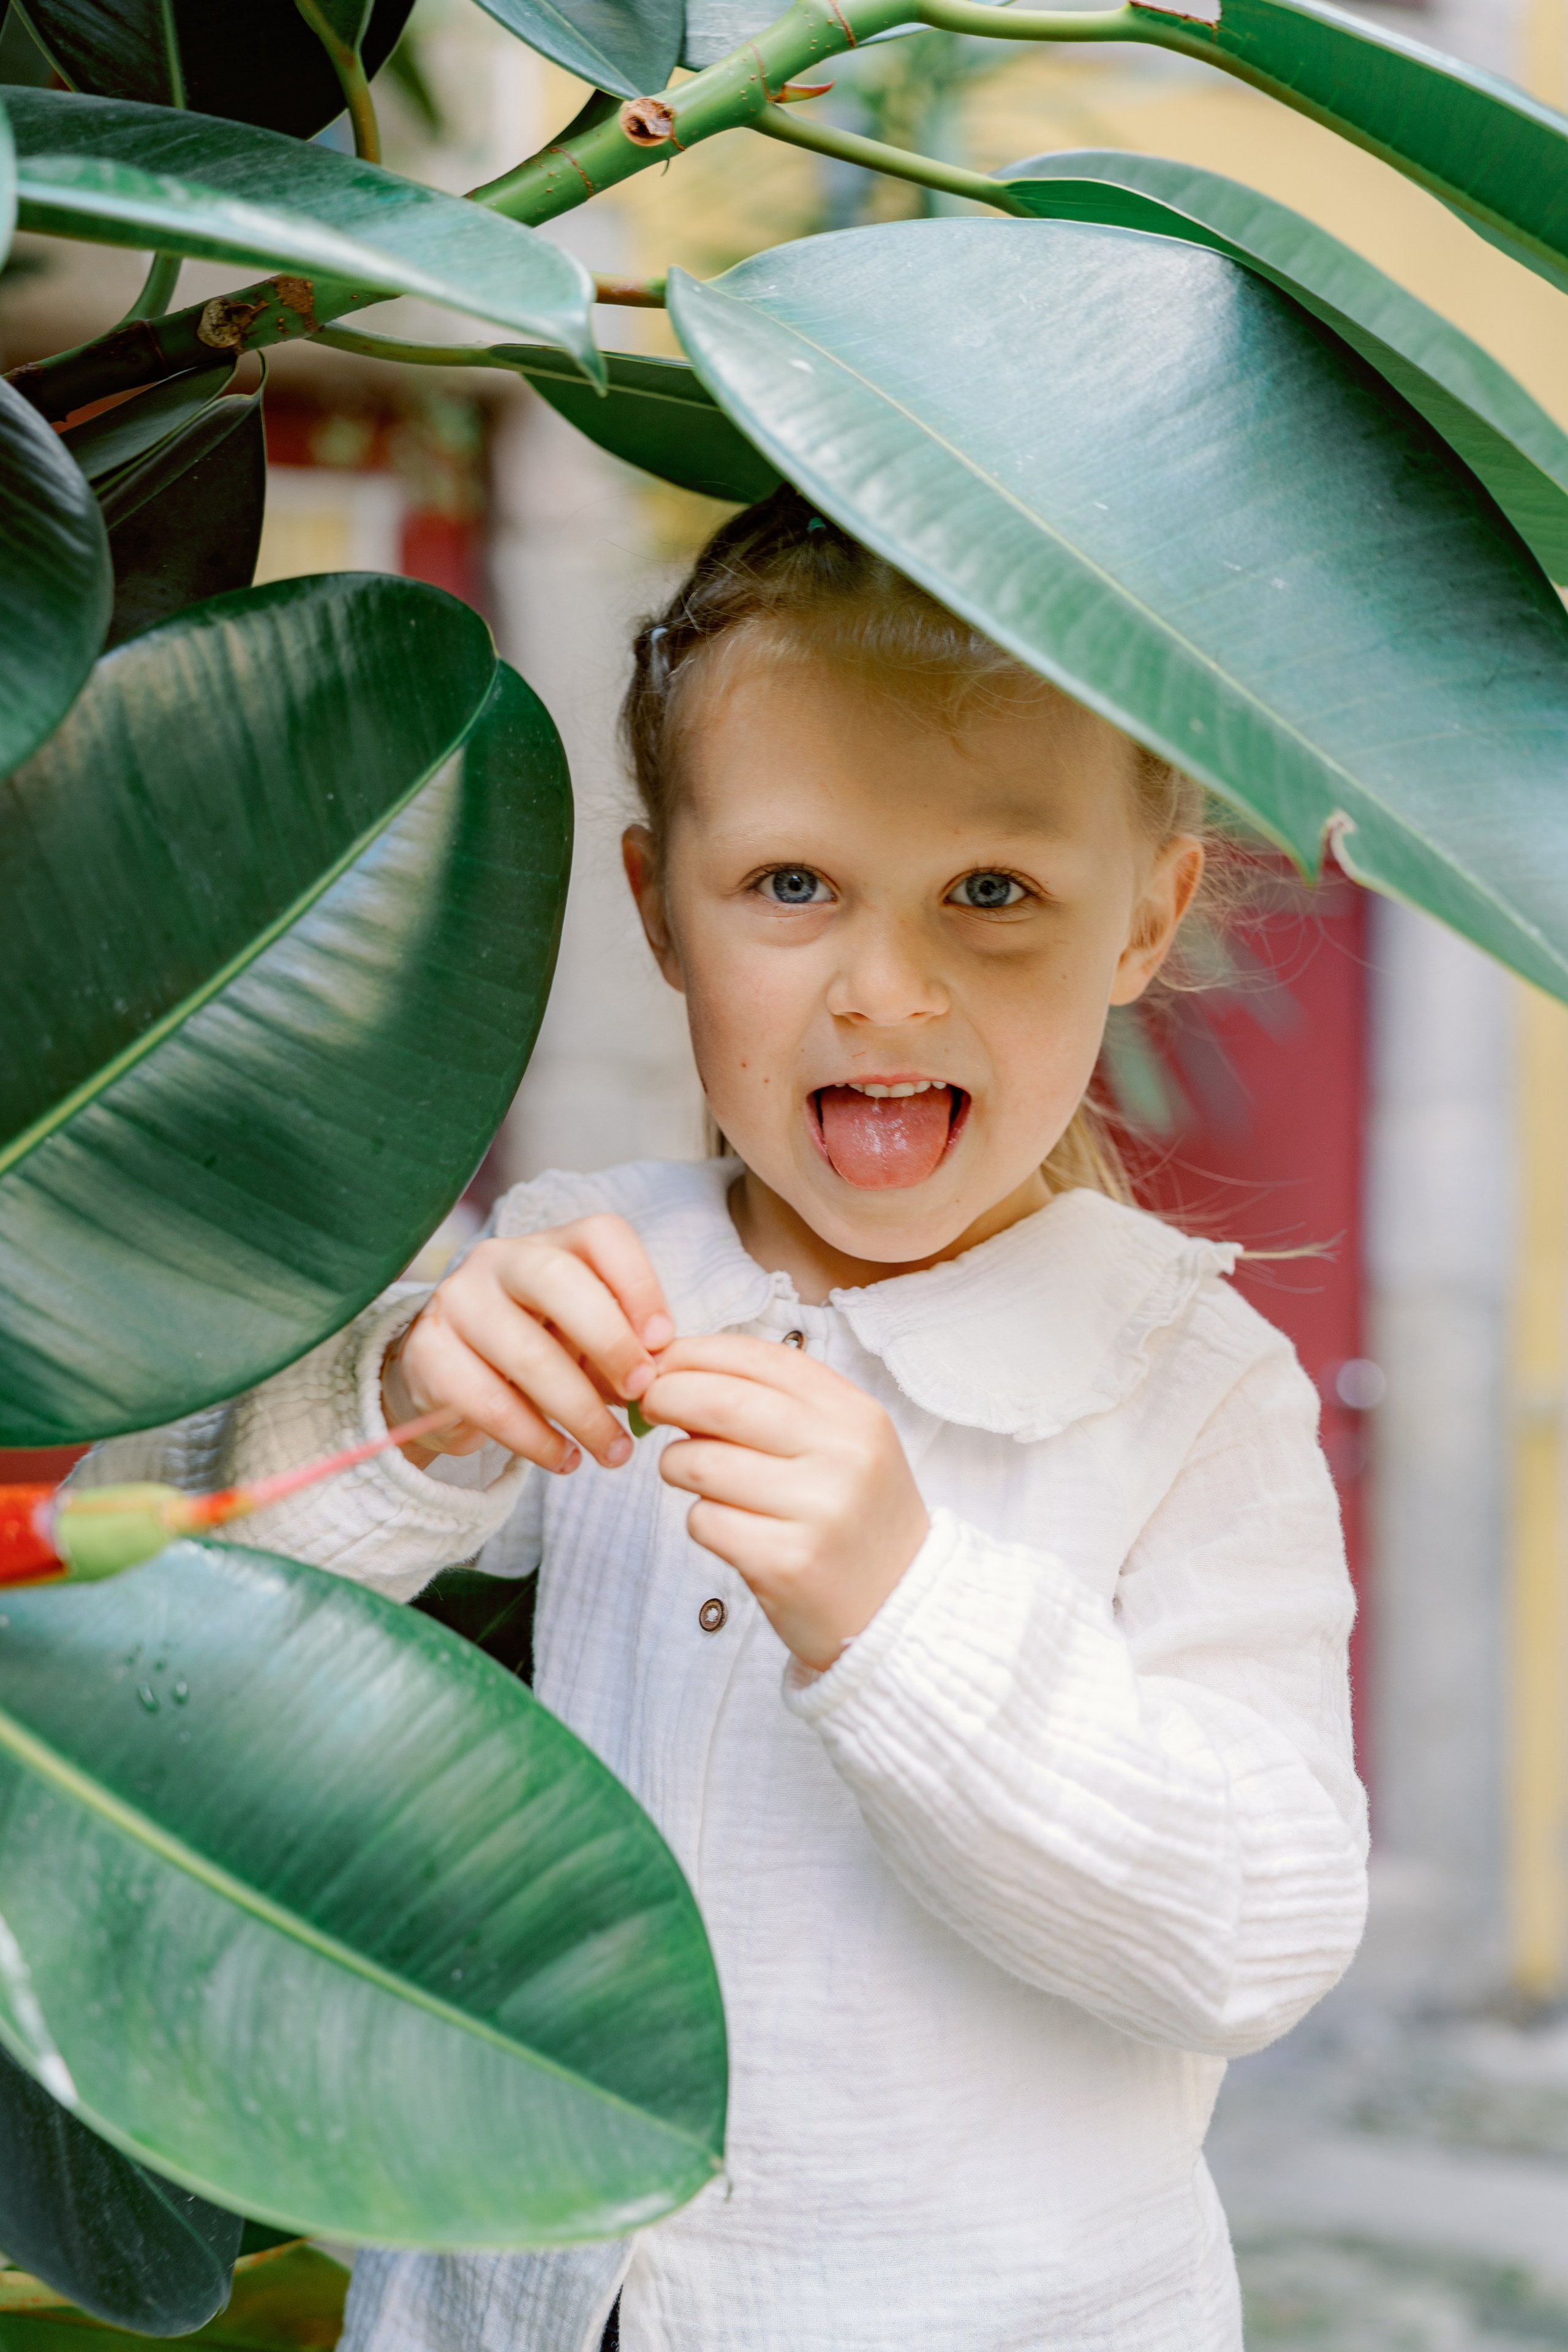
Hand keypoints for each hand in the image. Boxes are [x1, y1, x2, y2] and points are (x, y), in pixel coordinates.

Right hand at [383, 1215, 673, 1472]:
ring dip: (582, 1413)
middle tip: (641, 1393)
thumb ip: (624, 1347)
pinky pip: (492, 1405)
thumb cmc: (538, 1353)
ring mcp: (457, 1303)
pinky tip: (565, 1459)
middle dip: (610, 1340)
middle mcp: (498, 1260)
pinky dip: (538, 1441)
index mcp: (550, 1245)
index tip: (664, 1342)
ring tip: (614, 1453)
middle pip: (559, 1281)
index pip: (600, 1236)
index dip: (639, 1284)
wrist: (447, 1382)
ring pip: (529, 1355)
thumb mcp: (584, 1340)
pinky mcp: (428, 1356)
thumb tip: (661, 1374)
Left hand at [639, 1335, 929, 1672]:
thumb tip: (678, 1374)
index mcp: (854, 1413)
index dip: (696, 1353)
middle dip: (667, 1397)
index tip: (664, 1363)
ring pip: (700, 1462)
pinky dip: (701, 1520)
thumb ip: (773, 1404)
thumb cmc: (853, 1514)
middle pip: (720, 1401)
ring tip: (697, 1477)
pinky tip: (730, 1528)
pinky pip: (704, 1520)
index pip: (758, 1358)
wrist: (901, 1605)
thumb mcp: (838, 1443)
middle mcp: (842, 1454)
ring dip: (677, 1465)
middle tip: (650, 1408)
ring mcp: (817, 1510)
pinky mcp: (786, 1562)